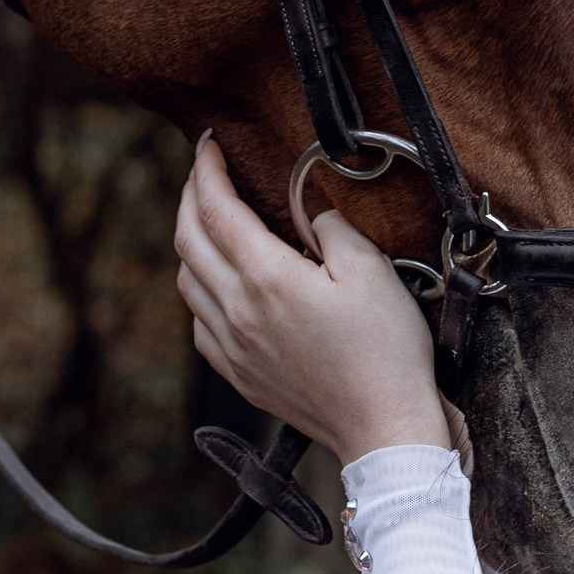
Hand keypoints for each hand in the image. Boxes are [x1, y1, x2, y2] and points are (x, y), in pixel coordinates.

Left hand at [174, 137, 451, 463]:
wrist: (385, 428)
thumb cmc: (386, 352)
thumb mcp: (372, 271)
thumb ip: (333, 229)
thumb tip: (311, 214)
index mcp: (267, 279)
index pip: (216, 210)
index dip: (207, 171)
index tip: (208, 145)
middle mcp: (238, 312)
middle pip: (188, 241)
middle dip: (190, 198)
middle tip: (204, 173)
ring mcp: (233, 348)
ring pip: (187, 283)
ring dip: (192, 245)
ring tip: (212, 225)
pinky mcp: (240, 376)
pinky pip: (200, 325)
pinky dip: (201, 293)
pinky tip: (223, 288)